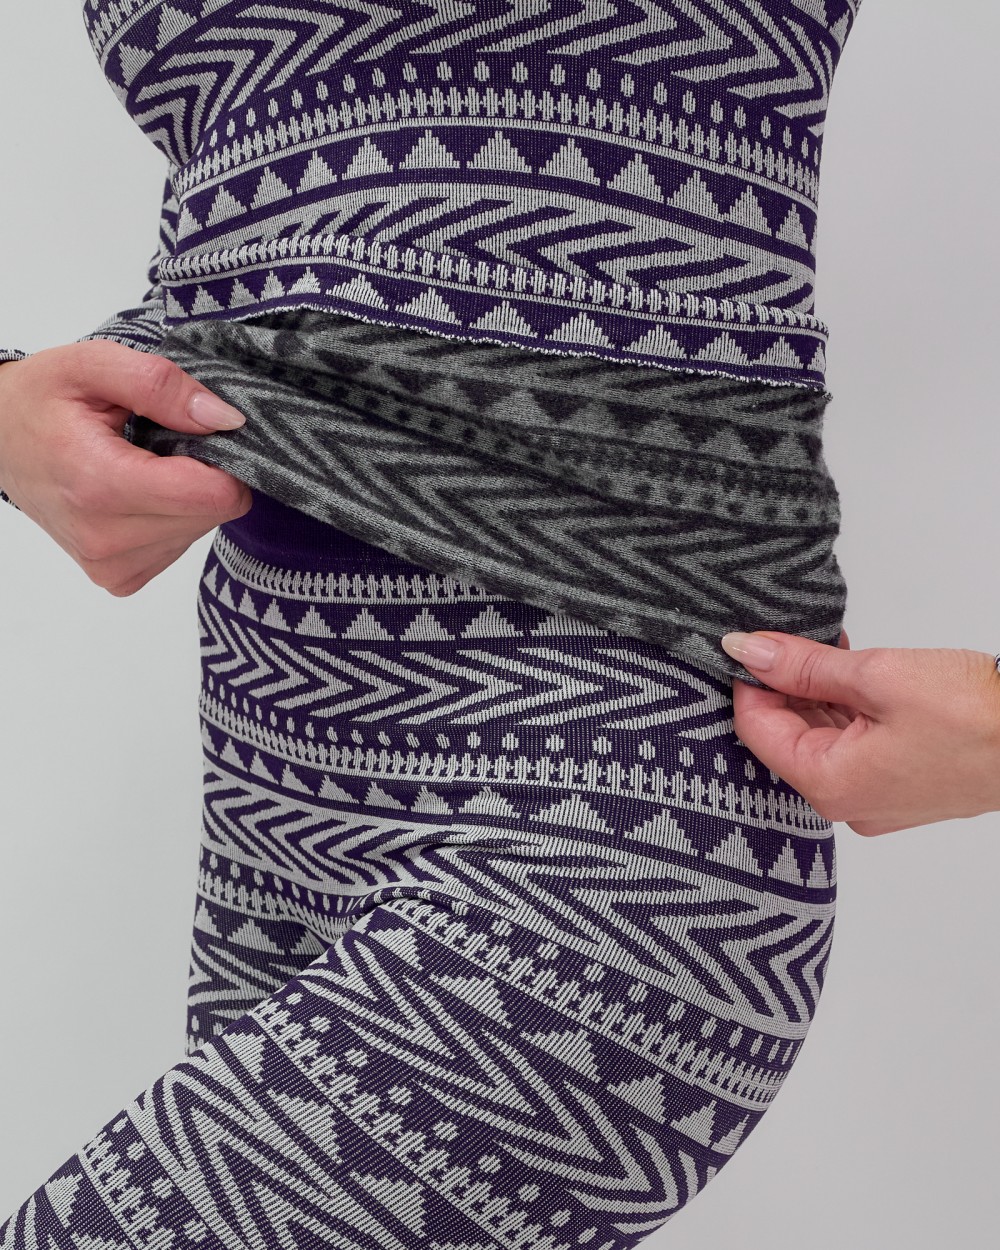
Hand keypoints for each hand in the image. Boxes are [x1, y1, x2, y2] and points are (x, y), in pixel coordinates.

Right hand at [0, 340, 252, 595]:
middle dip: (203, 474)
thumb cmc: (41, 400)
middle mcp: (104, 537)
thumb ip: (161, 385)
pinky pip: (177, 549)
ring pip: (199, 531)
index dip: (225, 459)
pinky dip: (169, 519)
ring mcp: (110, 564)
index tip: (199, 433)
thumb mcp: (94, 365)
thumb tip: (225, 419)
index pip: (212, 495)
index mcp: (100, 484)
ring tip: (142, 467)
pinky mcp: (118, 578)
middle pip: (211, 514)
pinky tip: (137, 495)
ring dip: (185, 497)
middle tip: (162, 446)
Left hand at [721, 628, 999, 835]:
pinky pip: (852, 746)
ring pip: (820, 738)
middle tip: (789, 637)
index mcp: (829, 785)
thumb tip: (747, 651)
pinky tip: (850, 671)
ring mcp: (875, 799)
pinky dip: (845, 708)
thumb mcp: (877, 677)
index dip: (748, 682)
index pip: (756, 730)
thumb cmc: (976, 717)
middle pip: (785, 737)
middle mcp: (846, 804)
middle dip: (782, 685)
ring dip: (814, 692)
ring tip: (824, 647)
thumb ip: (804, 665)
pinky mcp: (900, 786)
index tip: (749, 643)